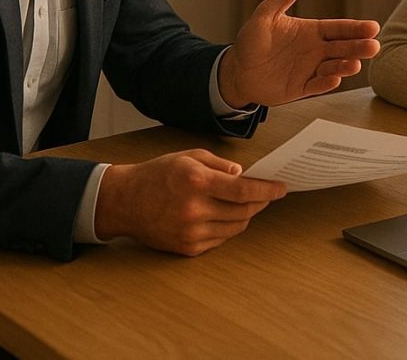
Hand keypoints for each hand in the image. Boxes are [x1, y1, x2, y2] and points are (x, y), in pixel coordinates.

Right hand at [95, 150, 285, 254]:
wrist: (125, 202)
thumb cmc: (159, 174)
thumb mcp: (189, 157)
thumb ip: (220, 165)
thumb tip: (243, 175)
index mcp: (196, 182)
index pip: (243, 191)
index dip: (267, 190)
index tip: (281, 189)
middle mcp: (194, 210)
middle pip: (243, 211)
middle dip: (260, 202)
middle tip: (267, 194)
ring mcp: (190, 233)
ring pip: (235, 227)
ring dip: (246, 214)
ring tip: (246, 203)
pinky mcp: (186, 249)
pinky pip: (220, 239)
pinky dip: (228, 227)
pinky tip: (225, 215)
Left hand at [218, 0, 380, 108]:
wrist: (237, 70)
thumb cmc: (252, 40)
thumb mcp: (266, 15)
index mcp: (312, 32)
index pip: (339, 29)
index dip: (356, 28)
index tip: (373, 27)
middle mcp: (316, 51)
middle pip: (343, 48)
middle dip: (359, 47)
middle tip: (374, 46)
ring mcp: (310, 70)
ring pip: (334, 68)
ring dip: (345, 66)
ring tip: (355, 64)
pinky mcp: (301, 88)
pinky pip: (316, 87)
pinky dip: (325, 84)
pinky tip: (334, 79)